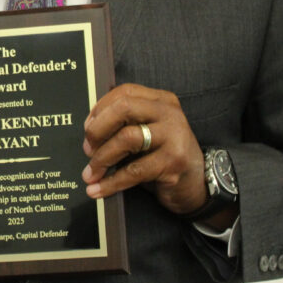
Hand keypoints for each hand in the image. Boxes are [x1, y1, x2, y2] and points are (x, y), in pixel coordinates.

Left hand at [81, 83, 206, 215]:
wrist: (196, 183)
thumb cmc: (162, 155)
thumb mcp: (146, 131)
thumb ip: (124, 123)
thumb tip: (88, 129)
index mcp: (160, 100)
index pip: (123, 93)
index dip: (99, 110)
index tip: (87, 130)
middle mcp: (169, 113)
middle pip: (123, 108)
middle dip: (97, 130)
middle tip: (87, 150)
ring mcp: (174, 136)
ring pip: (127, 138)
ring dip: (102, 159)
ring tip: (90, 174)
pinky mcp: (174, 161)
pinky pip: (134, 170)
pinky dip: (111, 182)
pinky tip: (97, 190)